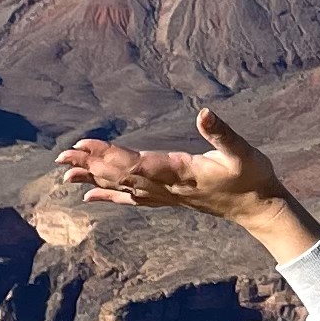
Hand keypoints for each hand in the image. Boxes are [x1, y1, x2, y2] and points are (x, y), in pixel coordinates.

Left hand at [56, 107, 319, 262]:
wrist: (259, 208)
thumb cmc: (253, 178)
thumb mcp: (243, 152)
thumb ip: (222, 133)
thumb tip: (204, 112)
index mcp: (178, 172)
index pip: (134, 164)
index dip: (107, 156)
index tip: (83, 146)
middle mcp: (166, 187)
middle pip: (120, 177)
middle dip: (90, 165)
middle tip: (60, 157)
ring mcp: (166, 195)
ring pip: (121, 188)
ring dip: (93, 179)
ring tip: (65, 175)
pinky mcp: (168, 198)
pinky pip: (131, 198)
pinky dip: (109, 195)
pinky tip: (91, 194)